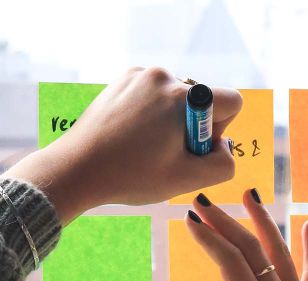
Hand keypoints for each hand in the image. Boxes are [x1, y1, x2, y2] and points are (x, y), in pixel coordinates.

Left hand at [5, 67, 242, 222]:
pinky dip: (149, 113)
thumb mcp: (187, 179)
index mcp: (184, 98)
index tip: (193, 148)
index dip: (220, 130)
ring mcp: (140, 75)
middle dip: (192, 127)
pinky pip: (152, 94)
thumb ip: (223, 164)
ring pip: (175, 98)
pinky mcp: (122, 80)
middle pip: (201, 101)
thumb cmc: (131, 176)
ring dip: (169, 120)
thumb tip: (223, 146)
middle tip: (163, 153)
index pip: (231, 101)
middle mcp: (164, 77)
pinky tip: (130, 135)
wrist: (77, 168)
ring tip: (143, 146)